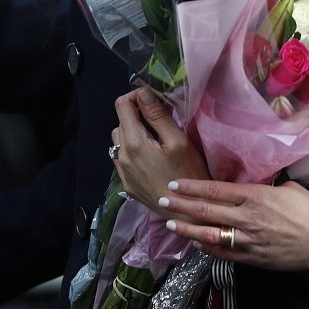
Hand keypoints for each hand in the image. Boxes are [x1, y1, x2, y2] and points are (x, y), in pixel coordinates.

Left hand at [111, 86, 209, 211]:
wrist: (188, 216)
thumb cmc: (189, 175)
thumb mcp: (178, 142)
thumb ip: (157, 116)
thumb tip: (142, 92)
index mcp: (133, 142)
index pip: (121, 105)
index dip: (136, 96)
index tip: (154, 100)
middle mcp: (121, 156)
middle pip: (120, 122)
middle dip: (136, 114)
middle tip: (160, 120)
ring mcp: (122, 172)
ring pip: (119, 140)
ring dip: (132, 132)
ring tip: (155, 138)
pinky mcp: (127, 184)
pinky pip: (122, 158)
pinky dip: (132, 150)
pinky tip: (150, 157)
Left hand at [161, 177, 308, 273]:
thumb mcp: (286, 188)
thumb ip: (263, 185)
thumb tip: (249, 180)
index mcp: (254, 196)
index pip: (214, 189)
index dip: (191, 187)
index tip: (173, 184)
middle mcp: (247, 217)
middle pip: (206, 210)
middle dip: (181, 206)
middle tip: (162, 201)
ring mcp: (249, 239)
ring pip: (210, 234)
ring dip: (188, 230)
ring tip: (172, 224)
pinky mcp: (254, 258)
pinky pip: (225, 253)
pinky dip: (208, 248)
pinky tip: (196, 244)